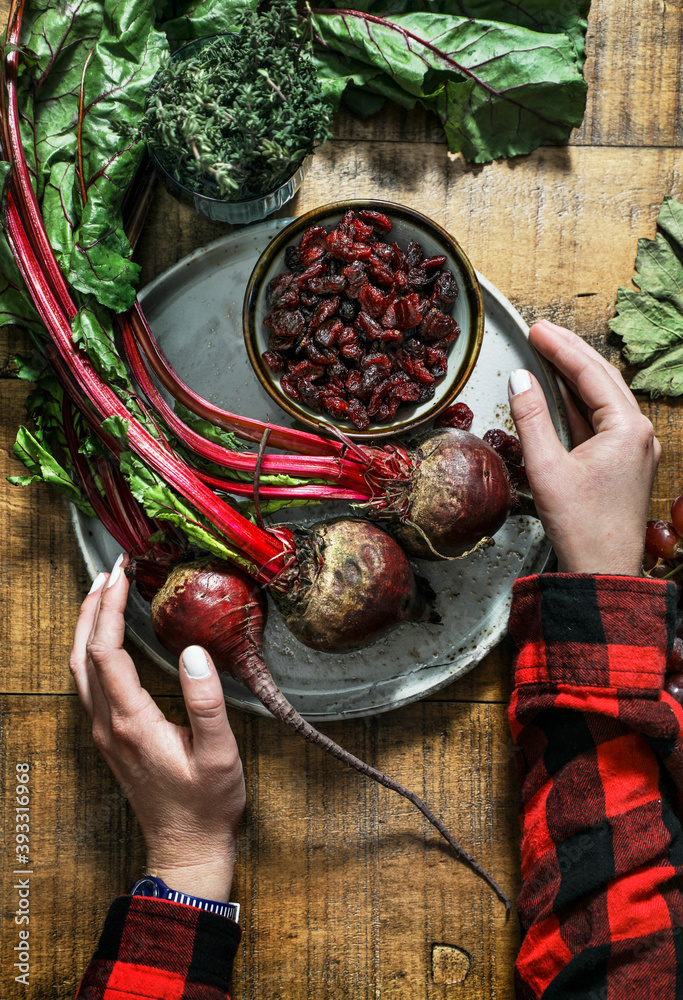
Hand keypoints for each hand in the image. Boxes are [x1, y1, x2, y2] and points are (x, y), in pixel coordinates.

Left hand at [69, 555, 245, 901]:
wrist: (186, 848)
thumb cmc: (207, 804)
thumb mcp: (220, 754)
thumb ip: (206, 702)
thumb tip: (192, 652)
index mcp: (132, 722)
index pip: (107, 652)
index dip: (109, 608)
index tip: (121, 575)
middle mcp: (109, 725)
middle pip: (83, 655)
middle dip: (92, 608)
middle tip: (109, 571)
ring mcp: (105, 732)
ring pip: (80, 669)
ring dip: (87, 627)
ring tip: (103, 594)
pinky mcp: (111, 738)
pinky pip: (90, 683)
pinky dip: (93, 650)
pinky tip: (109, 639)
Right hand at [508, 320, 659, 575]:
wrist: (602, 572)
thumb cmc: (582, 527)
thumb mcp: (546, 468)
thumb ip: (531, 419)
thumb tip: (520, 380)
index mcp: (627, 429)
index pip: (590, 373)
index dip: (560, 347)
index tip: (537, 329)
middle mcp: (639, 434)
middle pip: (602, 379)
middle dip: (570, 353)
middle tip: (541, 332)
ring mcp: (634, 449)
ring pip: (603, 399)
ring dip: (574, 377)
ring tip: (547, 354)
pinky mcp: (625, 464)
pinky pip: (601, 422)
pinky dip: (578, 404)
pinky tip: (560, 395)